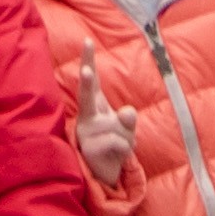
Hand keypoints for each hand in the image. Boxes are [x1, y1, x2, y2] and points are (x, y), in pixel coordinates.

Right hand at [72, 62, 137, 193]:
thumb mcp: (125, 128)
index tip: (87, 41)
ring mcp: (87, 132)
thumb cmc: (114, 143)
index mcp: (95, 106)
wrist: (105, 174)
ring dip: (128, 138)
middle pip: (87, 96)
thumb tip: (128, 112)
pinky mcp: (91, 148)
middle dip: (87, 83)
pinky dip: (126, 150)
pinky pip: (122, 143)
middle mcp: (87, 116)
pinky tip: (115, 156)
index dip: (89, 60)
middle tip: (85, 70)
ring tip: (119, 147)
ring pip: (121, 126)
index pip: (93, 81)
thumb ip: (128, 118)